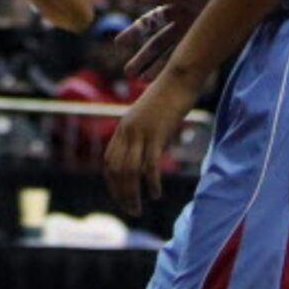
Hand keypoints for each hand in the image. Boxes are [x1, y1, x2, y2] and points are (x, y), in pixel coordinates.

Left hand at [104, 76, 194, 212]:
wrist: (178, 77)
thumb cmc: (168, 98)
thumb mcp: (150, 119)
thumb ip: (145, 137)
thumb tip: (147, 157)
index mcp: (123, 128)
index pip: (109, 162)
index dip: (112, 183)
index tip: (120, 198)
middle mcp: (127, 131)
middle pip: (116, 169)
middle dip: (120, 193)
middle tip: (130, 210)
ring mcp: (140, 131)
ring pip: (130, 170)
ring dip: (132, 193)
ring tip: (138, 208)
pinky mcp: (156, 132)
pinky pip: (150, 163)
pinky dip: (150, 182)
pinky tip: (155, 194)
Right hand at [124, 0, 211, 79]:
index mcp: (173, 10)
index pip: (147, 23)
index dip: (133, 32)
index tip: (117, 42)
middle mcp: (179, 25)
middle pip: (156, 44)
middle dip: (142, 57)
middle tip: (128, 72)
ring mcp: (192, 35)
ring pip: (169, 55)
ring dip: (157, 68)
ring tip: (144, 82)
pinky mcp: (205, 43)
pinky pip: (188, 59)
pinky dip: (177, 70)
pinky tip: (168, 80)